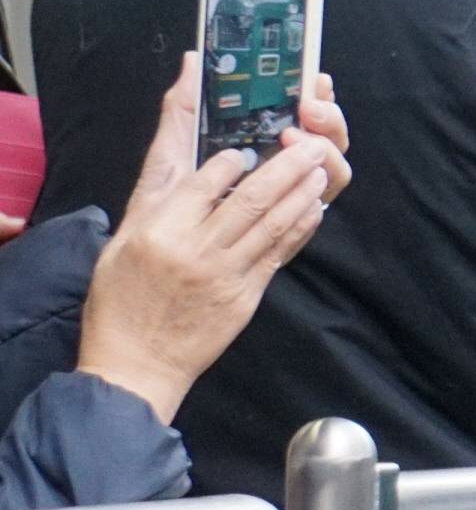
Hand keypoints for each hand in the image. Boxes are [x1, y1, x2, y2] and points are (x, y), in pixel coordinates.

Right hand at [77, 57, 340, 422]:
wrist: (137, 363)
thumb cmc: (121, 298)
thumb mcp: (122, 241)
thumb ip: (154, 199)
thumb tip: (179, 153)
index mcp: (158, 232)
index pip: (202, 184)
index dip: (230, 161)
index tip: (247, 147)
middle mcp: (195, 250)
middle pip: (250, 199)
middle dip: (286, 169)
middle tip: (310, 146)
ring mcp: (226, 275)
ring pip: (272, 224)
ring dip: (302, 194)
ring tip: (320, 169)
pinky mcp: (246, 297)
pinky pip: (279, 254)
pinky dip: (299, 228)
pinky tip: (313, 210)